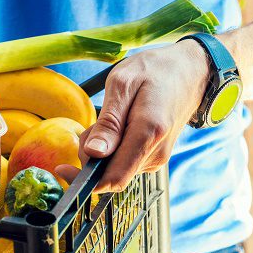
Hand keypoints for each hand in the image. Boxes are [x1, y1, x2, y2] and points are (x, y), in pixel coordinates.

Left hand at [56, 40, 209, 191]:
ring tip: (112, 118)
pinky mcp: (152, 158)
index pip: (114, 178)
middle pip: (107, 173)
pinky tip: (119, 126)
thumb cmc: (155, 71)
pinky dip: (111, 148)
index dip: (84, 180)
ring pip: (112, 167)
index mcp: (148, 134)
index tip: (61, 168)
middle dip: (89, 154)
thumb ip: (109, 122)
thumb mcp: (123, 84)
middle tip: (93, 123)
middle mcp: (155, 154)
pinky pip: (122, 162)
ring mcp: (156, 158)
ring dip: (100, 150)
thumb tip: (93, 153)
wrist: (191, 71)